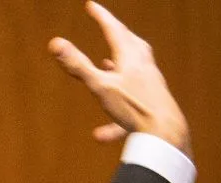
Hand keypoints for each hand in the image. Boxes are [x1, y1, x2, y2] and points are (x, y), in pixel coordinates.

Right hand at [49, 2, 190, 156]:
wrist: (165, 132)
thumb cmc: (134, 107)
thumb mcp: (101, 86)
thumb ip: (78, 65)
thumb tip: (55, 43)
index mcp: (131, 57)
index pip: (114, 30)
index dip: (101, 16)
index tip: (91, 5)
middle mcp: (143, 65)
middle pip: (130, 42)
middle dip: (116, 32)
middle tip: (107, 24)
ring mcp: (150, 82)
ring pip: (135, 64)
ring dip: (121, 58)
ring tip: (108, 60)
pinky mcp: (151, 101)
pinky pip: (131, 98)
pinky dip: (117, 100)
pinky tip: (104, 126)